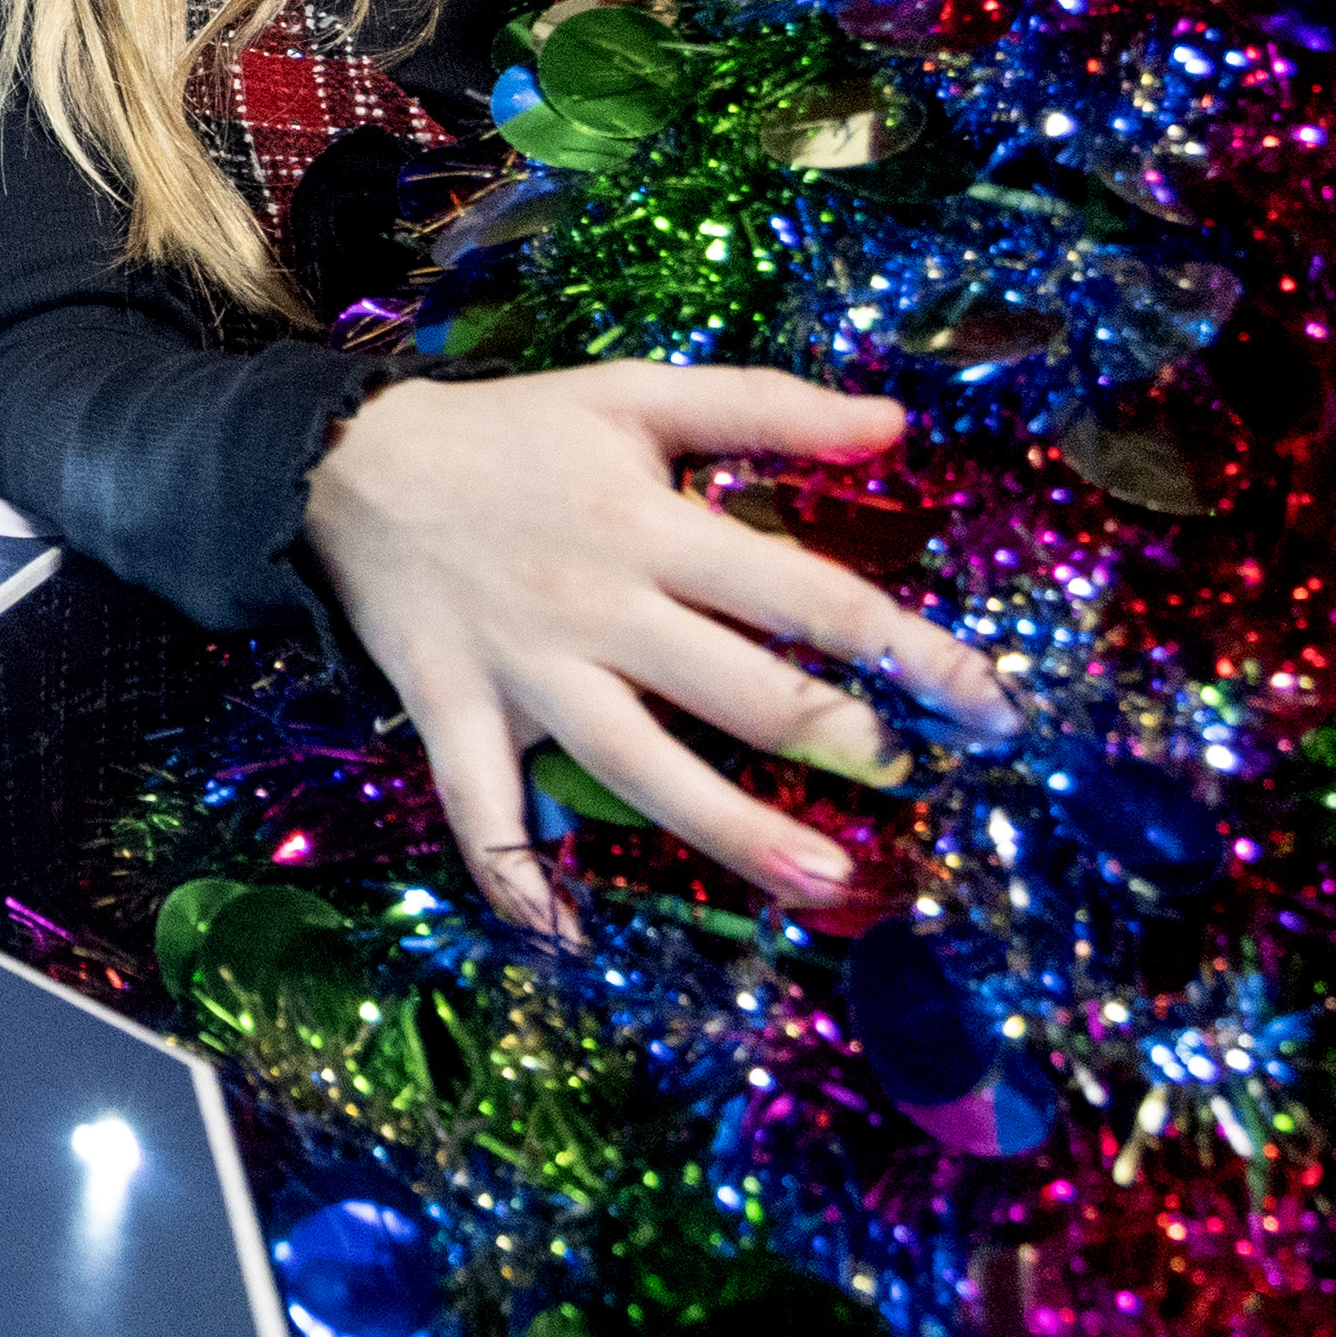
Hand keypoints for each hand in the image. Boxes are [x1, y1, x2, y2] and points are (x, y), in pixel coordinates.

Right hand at [295, 361, 1017, 931]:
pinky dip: (519, 882)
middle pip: (739, 691)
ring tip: (824, 884)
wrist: (344, 459)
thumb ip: (768, 407)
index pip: (808, 594)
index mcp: (651, 528)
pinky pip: (483, 812)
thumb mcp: (636, 394)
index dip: (909, 648)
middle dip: (838, 743)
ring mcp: (527, 671)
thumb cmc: (513, 433)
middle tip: (913, 784)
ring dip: (734, 832)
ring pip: (639, 768)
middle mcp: (599, 608)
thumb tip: (900, 425)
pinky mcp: (456, 714)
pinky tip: (569, 942)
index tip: (990, 703)